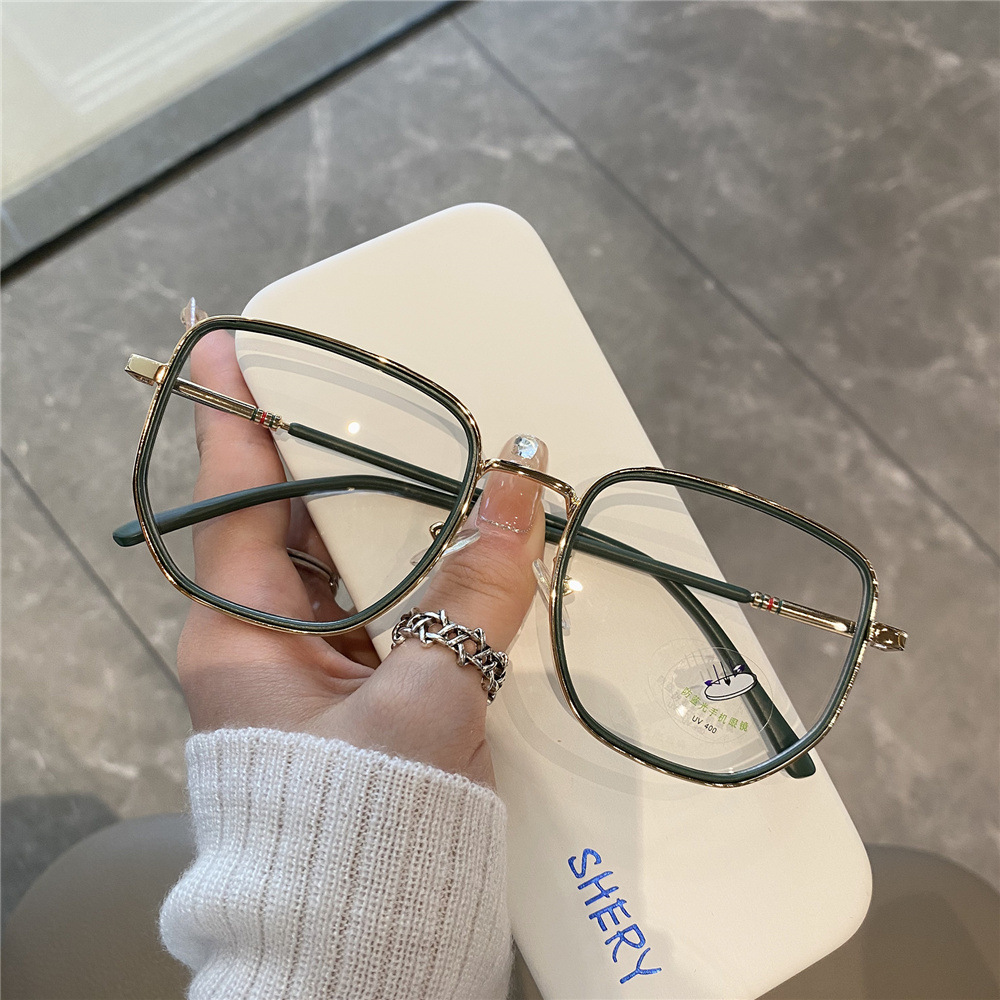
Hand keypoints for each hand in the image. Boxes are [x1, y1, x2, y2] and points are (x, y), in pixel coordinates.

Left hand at [176, 329, 547, 787]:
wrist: (374, 934)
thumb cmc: (370, 824)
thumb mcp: (423, 700)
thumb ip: (472, 594)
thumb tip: (518, 491)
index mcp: (242, 636)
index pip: (229, 500)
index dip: (232, 418)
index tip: (227, 345)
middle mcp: (268, 642)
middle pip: (298, 520)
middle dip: (343, 458)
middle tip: (383, 395)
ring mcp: (317, 666)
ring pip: (351, 562)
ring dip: (399, 517)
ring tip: (443, 456)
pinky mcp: (365, 687)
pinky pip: (391, 604)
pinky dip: (429, 571)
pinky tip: (470, 542)